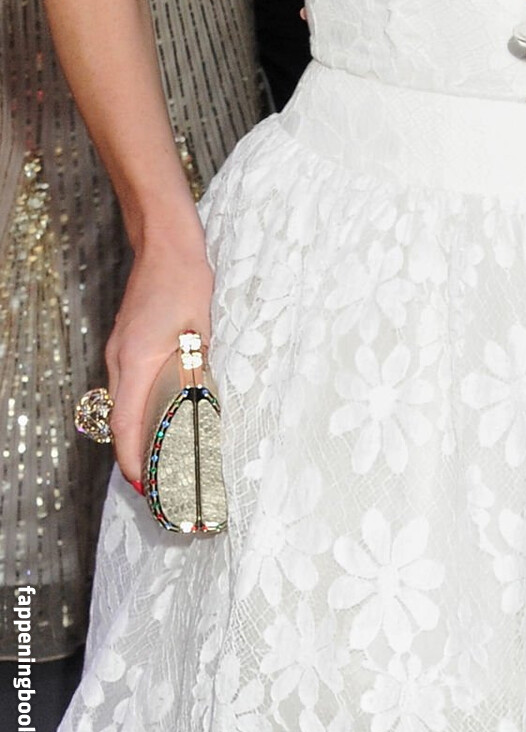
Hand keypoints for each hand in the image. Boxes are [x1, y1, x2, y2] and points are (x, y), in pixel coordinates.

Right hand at [102, 230, 214, 490]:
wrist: (165, 245)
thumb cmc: (187, 282)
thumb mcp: (200, 330)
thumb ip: (194, 368)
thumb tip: (198, 404)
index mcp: (137, 361)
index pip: (126, 424)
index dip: (133, 460)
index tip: (146, 486)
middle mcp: (120, 360)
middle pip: (119, 420)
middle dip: (134, 454)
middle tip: (158, 482)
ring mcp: (119, 350)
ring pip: (121, 403)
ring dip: (135, 432)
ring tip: (160, 457)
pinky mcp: (126, 342)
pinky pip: (126, 386)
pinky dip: (136, 409)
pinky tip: (157, 416)